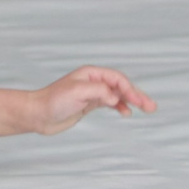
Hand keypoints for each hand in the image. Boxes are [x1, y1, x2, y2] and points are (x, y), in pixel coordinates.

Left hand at [28, 66, 157, 135]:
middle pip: (121, 86)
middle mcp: (93, 81)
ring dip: (132, 101)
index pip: (117, 79)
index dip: (130, 90)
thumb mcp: (76, 93)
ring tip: (146, 110)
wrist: (37, 115)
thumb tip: (116, 97)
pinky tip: (126, 113)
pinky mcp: (89, 104)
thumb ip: (98, 92)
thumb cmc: (52, 101)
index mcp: (91, 74)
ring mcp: (92, 93)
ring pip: (118, 95)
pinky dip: (120, 107)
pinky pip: (110, 103)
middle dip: (137, 95)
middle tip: (151, 107)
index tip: (138, 102)